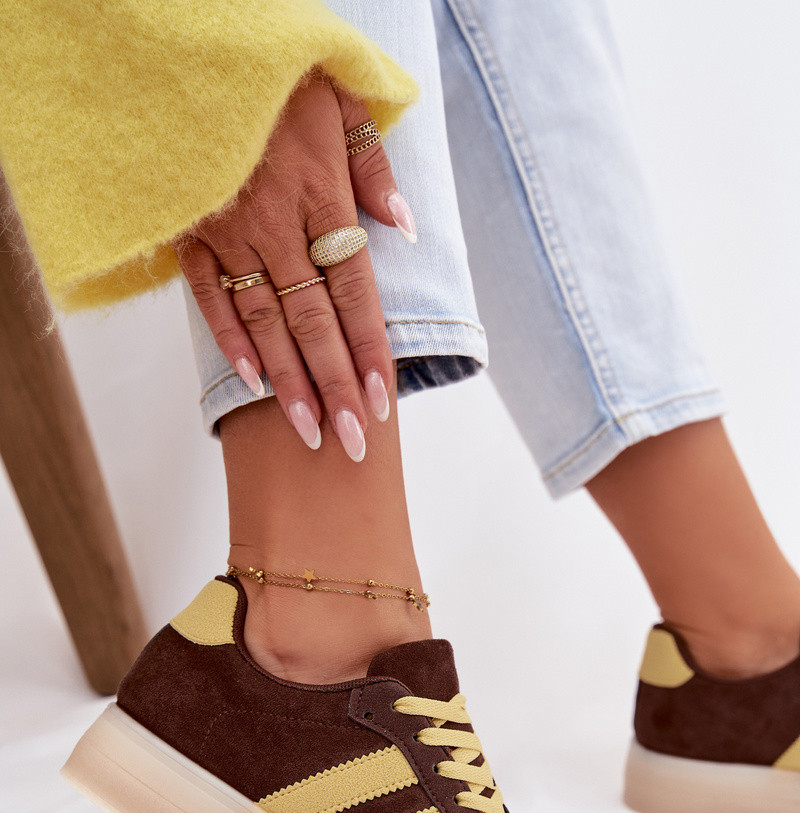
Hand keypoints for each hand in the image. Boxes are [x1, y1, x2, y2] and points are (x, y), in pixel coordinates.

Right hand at [174, 73, 415, 460]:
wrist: (199, 50)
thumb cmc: (282, 79)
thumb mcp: (344, 103)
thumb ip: (374, 170)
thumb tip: (404, 228)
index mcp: (321, 195)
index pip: (355, 291)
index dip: (370, 350)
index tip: (384, 401)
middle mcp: (278, 224)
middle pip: (315, 322)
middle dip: (336, 387)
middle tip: (352, 443)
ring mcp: (230, 233)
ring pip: (265, 322)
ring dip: (290, 383)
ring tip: (311, 432)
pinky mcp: (191, 234)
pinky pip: (211, 298)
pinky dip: (231, 342)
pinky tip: (253, 384)